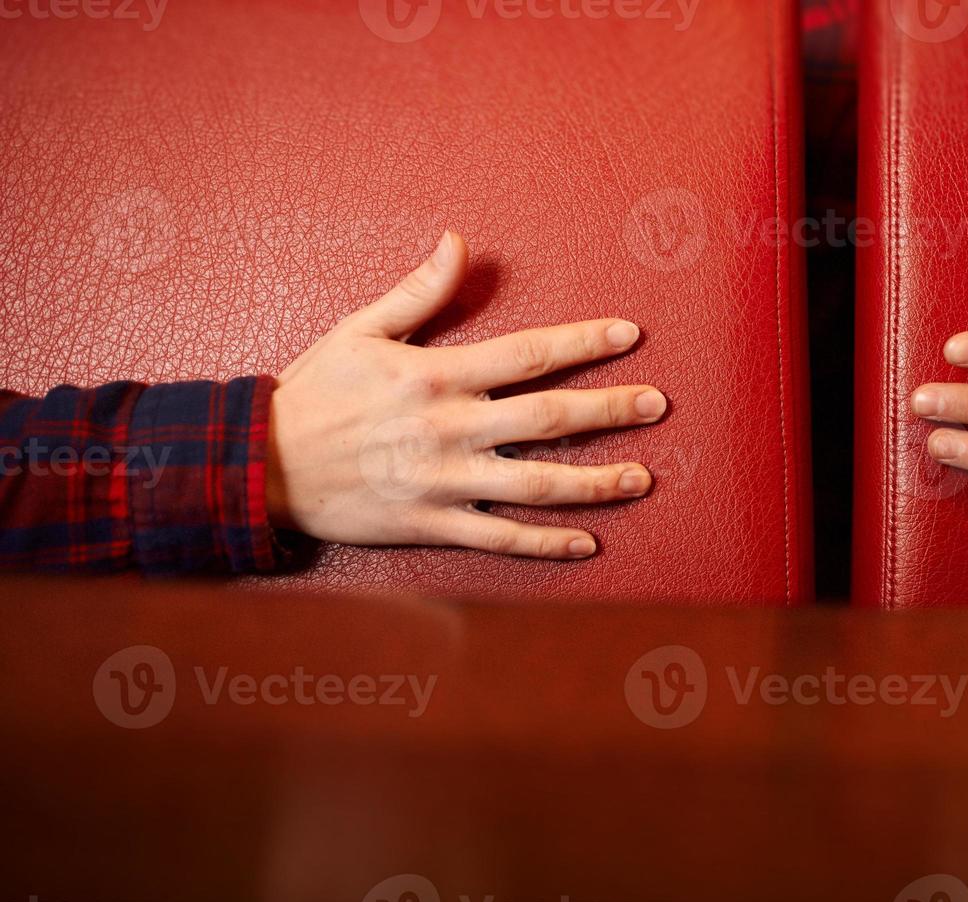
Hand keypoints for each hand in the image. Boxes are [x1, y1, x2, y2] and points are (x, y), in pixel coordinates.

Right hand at [267, 231, 667, 558]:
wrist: (259, 465)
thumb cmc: (313, 393)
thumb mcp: (359, 330)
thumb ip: (418, 291)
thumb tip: (458, 241)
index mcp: (436, 376)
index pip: (528, 354)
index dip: (583, 344)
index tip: (629, 336)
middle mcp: (449, 429)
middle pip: (548, 419)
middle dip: (610, 411)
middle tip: (657, 405)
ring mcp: (444, 482)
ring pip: (537, 485)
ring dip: (596, 483)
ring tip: (643, 478)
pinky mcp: (431, 524)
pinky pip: (500, 538)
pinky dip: (546, 543)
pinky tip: (587, 544)